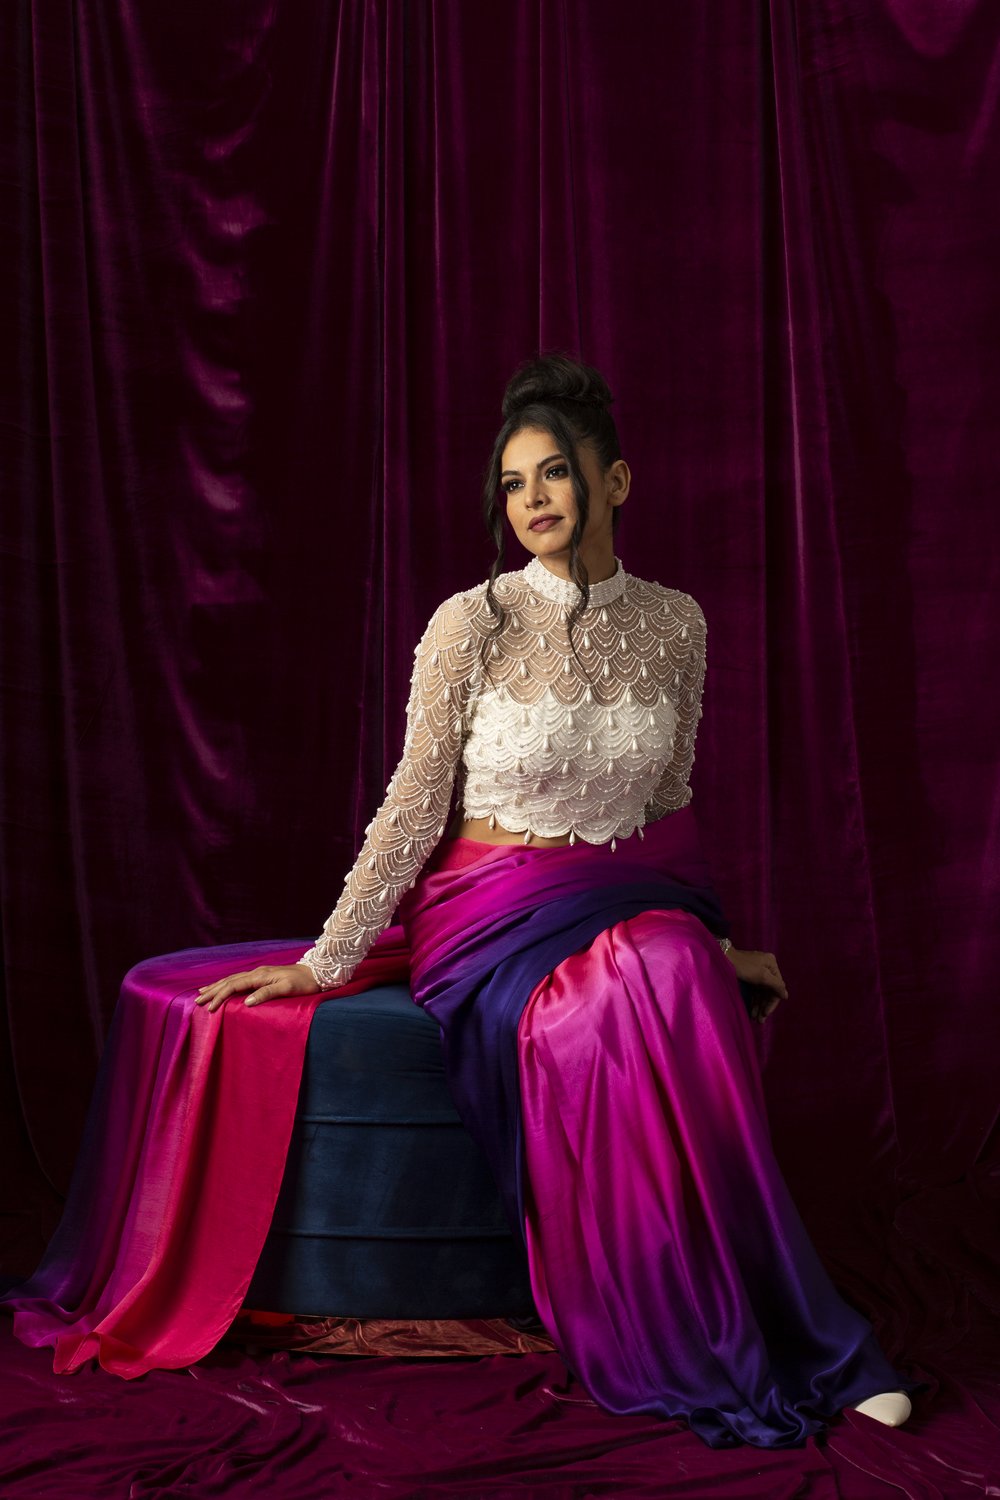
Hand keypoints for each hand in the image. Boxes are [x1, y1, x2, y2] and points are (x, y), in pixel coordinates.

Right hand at [195, 963, 318, 1012]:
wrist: (316, 973)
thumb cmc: (303, 983)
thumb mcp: (286, 988)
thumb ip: (266, 994)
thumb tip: (246, 1002)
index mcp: (260, 976)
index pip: (233, 986)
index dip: (220, 996)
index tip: (209, 1007)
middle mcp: (257, 972)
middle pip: (229, 981)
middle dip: (213, 990)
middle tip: (197, 1000)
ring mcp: (259, 973)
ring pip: (233, 979)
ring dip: (217, 986)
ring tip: (203, 992)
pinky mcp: (263, 976)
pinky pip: (240, 979)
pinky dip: (228, 983)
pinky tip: (224, 986)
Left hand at [725, 947, 787, 1023]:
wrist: (723, 958)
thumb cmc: (743, 966)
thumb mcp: (762, 975)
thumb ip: (776, 985)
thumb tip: (785, 995)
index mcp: (772, 964)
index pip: (777, 987)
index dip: (772, 1002)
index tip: (765, 1014)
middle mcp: (766, 967)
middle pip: (769, 991)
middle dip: (764, 1006)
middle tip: (760, 1020)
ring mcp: (758, 972)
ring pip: (761, 992)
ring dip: (759, 1005)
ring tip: (755, 1018)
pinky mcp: (749, 976)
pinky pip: (755, 991)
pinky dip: (754, 1000)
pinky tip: (752, 1010)